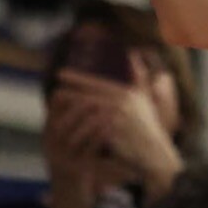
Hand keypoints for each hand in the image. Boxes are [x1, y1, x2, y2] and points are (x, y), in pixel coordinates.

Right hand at [44, 89, 112, 207]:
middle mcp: (50, 144)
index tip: (90, 80)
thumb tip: (93, 94)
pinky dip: (97, 136)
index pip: (55, 105)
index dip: (71, 92)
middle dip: (80, 102)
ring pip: (71, 131)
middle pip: (62, 115)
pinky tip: (110, 127)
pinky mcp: (73, 171)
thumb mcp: (77, 142)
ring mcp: (60, 158)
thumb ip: (81, 121)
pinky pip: (85, 150)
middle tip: (101, 90)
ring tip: (108, 105)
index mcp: (50, 134)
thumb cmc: (79, 168)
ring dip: (89, 117)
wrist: (74, 202)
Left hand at [56, 52, 180, 197]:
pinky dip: (75, 125)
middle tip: (53, 90)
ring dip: (69, 108)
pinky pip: (87, 126)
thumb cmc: (147, 127)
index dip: (77, 78)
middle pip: (89, 93)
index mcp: (128, 93)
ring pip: (86, 109)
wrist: (154, 153)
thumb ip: (138, 77)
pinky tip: (64, 126)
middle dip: (70, 91)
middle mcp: (123, 102)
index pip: (97, 82)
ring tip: (54, 107)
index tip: (61, 75)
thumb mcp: (145, 98)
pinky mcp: (112, 132)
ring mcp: (117, 117)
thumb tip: (132, 54)